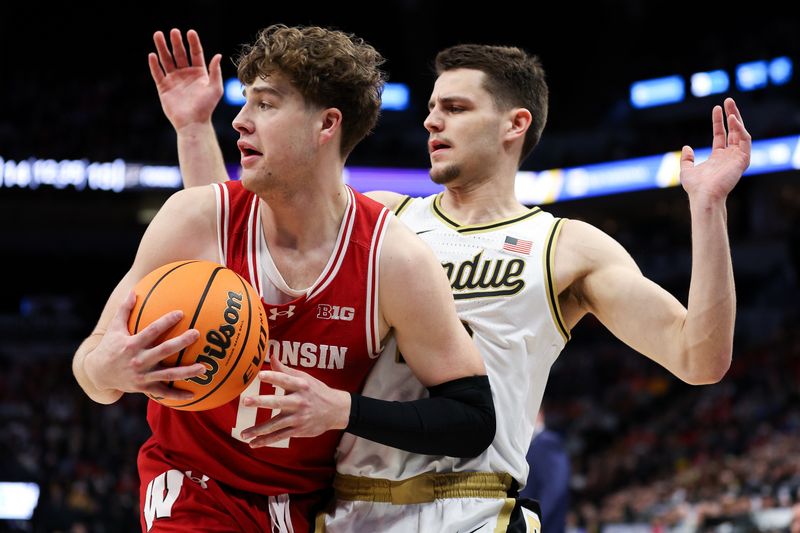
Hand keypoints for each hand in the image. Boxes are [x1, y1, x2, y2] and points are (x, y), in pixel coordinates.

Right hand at [85, 291, 205, 399]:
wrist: (97, 374)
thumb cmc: (109, 347)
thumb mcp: (114, 328)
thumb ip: (124, 310)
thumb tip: (134, 290)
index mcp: (132, 344)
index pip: (152, 331)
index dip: (166, 321)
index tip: (180, 313)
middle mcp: (139, 360)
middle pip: (164, 350)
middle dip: (181, 342)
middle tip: (196, 334)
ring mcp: (142, 376)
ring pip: (168, 374)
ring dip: (187, 372)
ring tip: (204, 368)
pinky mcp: (144, 388)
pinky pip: (163, 392)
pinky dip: (177, 395)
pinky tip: (194, 394)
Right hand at [148, 29, 222, 131]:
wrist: (193, 123)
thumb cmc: (206, 107)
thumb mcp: (215, 89)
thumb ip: (215, 72)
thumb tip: (218, 55)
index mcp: (199, 73)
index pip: (196, 54)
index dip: (193, 43)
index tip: (190, 32)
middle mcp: (186, 74)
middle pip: (179, 54)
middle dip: (176, 42)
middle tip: (173, 31)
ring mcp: (174, 79)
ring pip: (167, 60)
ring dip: (162, 48)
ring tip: (158, 35)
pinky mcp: (163, 87)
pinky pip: (158, 73)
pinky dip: (154, 65)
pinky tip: (152, 55)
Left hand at [239, 353, 351, 446]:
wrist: (336, 410)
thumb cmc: (316, 391)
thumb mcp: (304, 378)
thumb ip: (285, 370)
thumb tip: (270, 356)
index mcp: (301, 386)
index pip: (285, 379)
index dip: (273, 376)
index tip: (259, 374)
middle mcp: (299, 401)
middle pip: (278, 402)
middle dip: (261, 401)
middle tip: (246, 401)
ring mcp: (298, 418)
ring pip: (276, 424)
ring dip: (258, 430)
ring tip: (243, 434)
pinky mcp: (298, 430)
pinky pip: (280, 436)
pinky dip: (266, 441)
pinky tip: (253, 443)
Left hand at [680, 97, 750, 203]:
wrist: (703, 195)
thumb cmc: (696, 187)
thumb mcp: (686, 170)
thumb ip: (687, 159)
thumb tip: (686, 147)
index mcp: (718, 157)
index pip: (721, 135)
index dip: (719, 121)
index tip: (716, 108)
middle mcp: (729, 156)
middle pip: (733, 131)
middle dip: (731, 115)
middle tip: (728, 100)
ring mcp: (737, 157)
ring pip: (741, 133)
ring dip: (737, 118)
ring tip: (730, 104)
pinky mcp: (743, 159)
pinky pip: (745, 140)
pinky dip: (740, 129)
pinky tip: (733, 119)